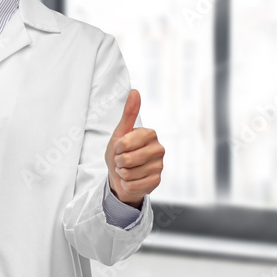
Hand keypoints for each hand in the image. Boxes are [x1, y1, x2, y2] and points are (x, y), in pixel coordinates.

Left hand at [105, 89, 163, 208]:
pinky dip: (127, 184)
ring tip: (127, 169)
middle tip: (122, 160)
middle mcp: (159, 149)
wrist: (121, 175)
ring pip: (129, 173)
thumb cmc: (120, 152)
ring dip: (122, 173)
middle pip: (127, 159)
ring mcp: (160, 166)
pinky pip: (133, 185)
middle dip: (118, 161)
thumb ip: (129, 113)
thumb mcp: (120, 132)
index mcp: (150, 134)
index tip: (119, 147)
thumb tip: (135, 91)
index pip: (124, 143)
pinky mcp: (157, 181)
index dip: (116, 147)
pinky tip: (131, 180)